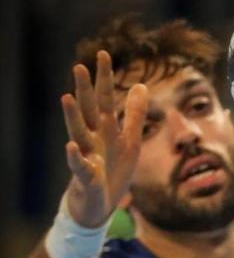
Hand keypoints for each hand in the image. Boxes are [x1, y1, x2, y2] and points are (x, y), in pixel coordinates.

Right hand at [61, 50, 148, 227]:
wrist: (100, 204)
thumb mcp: (130, 140)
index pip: (104, 100)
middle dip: (85, 91)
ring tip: (67, 97)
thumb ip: (135, 115)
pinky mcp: (86, 178)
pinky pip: (79, 167)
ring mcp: (87, 157)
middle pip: (88, 112)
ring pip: (78, 134)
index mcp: (105, 130)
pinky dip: (75, 158)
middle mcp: (92, 139)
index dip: (105, 79)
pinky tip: (71, 147)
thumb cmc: (113, 169)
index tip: (104, 54)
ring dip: (73, 117)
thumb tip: (142, 85)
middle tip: (79, 66)